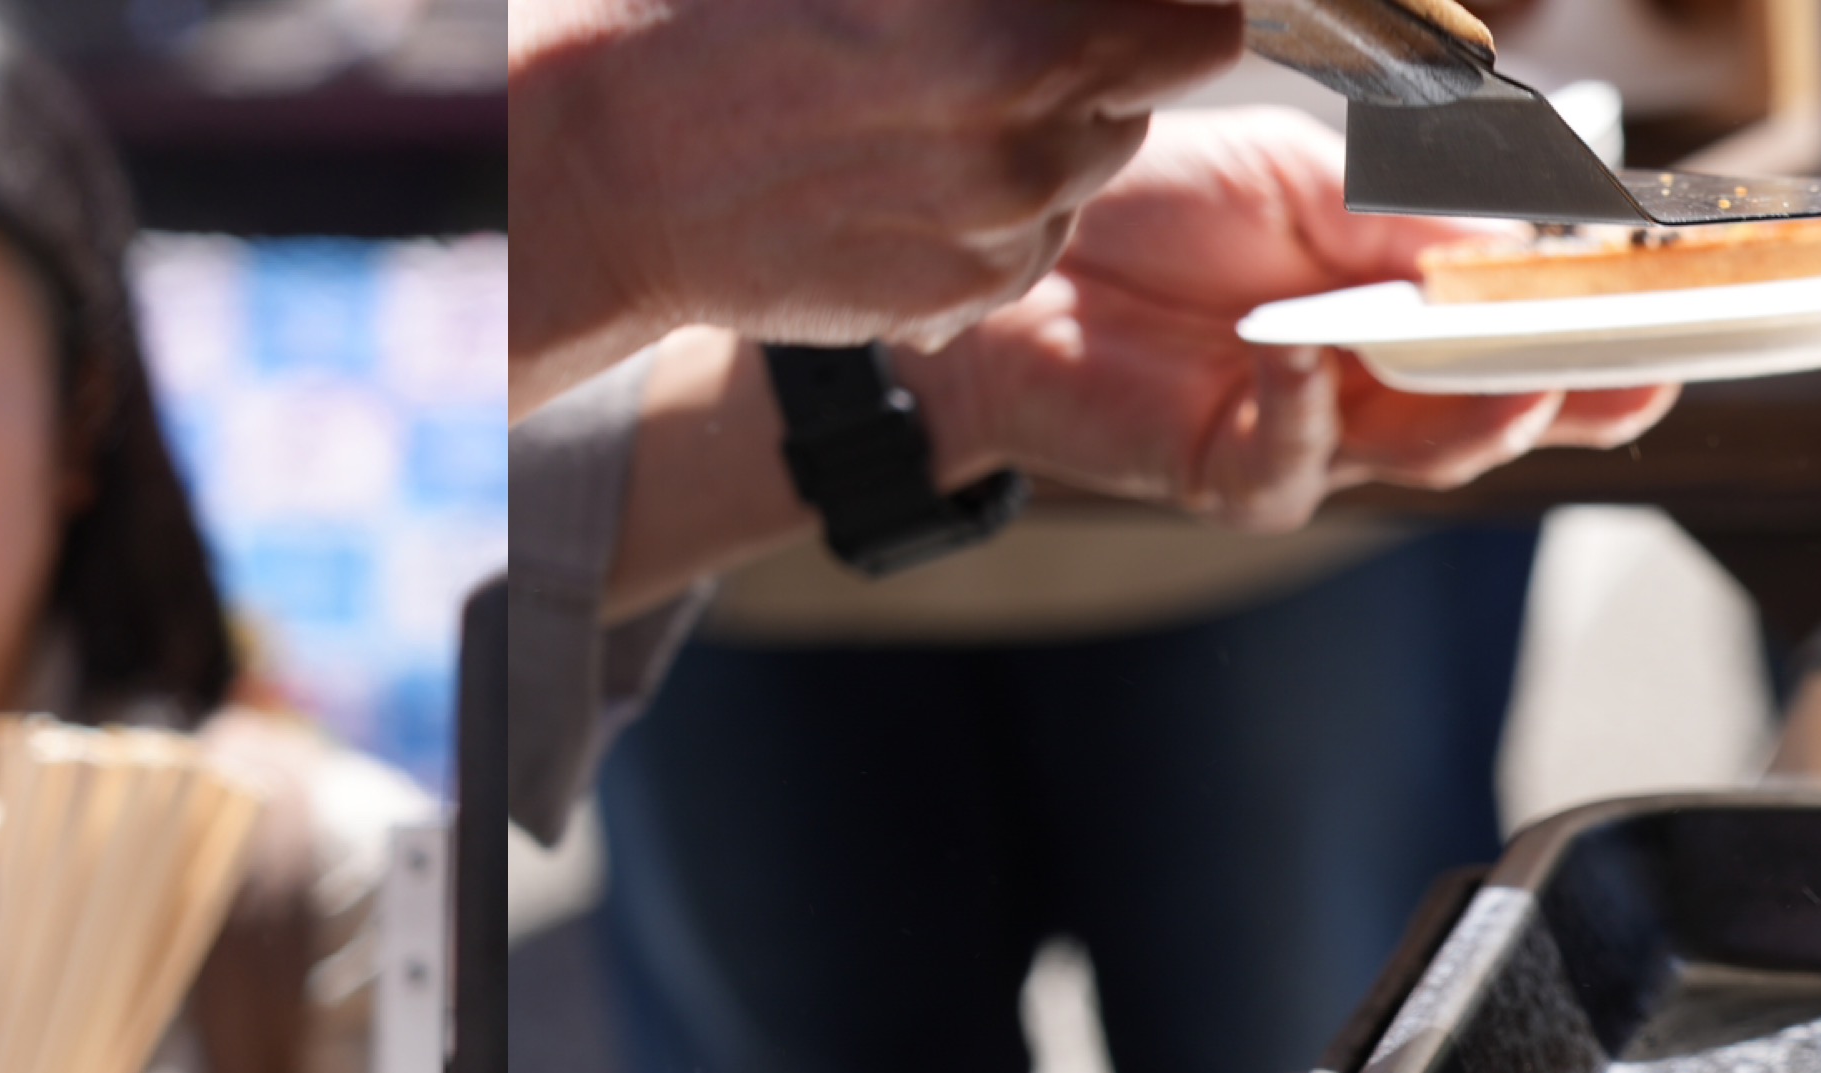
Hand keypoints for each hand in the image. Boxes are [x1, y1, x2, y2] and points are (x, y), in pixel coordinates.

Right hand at [513, 0, 1248, 410]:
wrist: (612, 161)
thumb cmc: (726, 11)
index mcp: (1004, 30)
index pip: (1207, 20)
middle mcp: (1019, 134)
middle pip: (1161, 81)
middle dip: (1109, 43)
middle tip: (1000, 23)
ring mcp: (998, 227)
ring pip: (1100, 159)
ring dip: (1056, 119)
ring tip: (937, 90)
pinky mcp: (965, 297)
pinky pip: (1041, 234)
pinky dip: (1001, 198)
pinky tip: (906, 160)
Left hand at [915, 109, 1685, 524]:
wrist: (1026, 257)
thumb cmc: (1165, 208)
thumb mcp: (1305, 177)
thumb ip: (1405, 213)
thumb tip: (1512, 238)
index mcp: (1421, 301)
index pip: (1538, 325)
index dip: (1611, 328)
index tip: (1685, 312)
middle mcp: (1385, 381)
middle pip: (1509, 408)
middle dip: (1581, 393)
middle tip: (1641, 376)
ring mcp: (1313, 433)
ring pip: (1423, 455)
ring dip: (1475, 419)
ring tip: (1515, 383)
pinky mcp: (1227, 471)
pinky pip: (1287, 465)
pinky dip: (1302, 414)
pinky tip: (1302, 357)